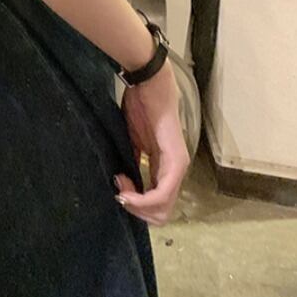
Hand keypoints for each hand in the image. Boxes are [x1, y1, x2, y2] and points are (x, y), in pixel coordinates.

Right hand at [114, 60, 190, 226]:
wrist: (148, 82)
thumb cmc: (140, 104)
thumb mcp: (132, 140)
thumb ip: (132, 162)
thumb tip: (121, 184)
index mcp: (166, 167)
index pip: (156, 204)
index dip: (135, 204)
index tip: (118, 185)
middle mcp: (176, 172)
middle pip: (161, 213)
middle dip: (136, 210)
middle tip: (120, 189)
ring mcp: (178, 167)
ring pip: (163, 208)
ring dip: (137, 205)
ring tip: (122, 185)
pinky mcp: (176, 161)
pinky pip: (162, 193)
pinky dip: (142, 199)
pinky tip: (126, 188)